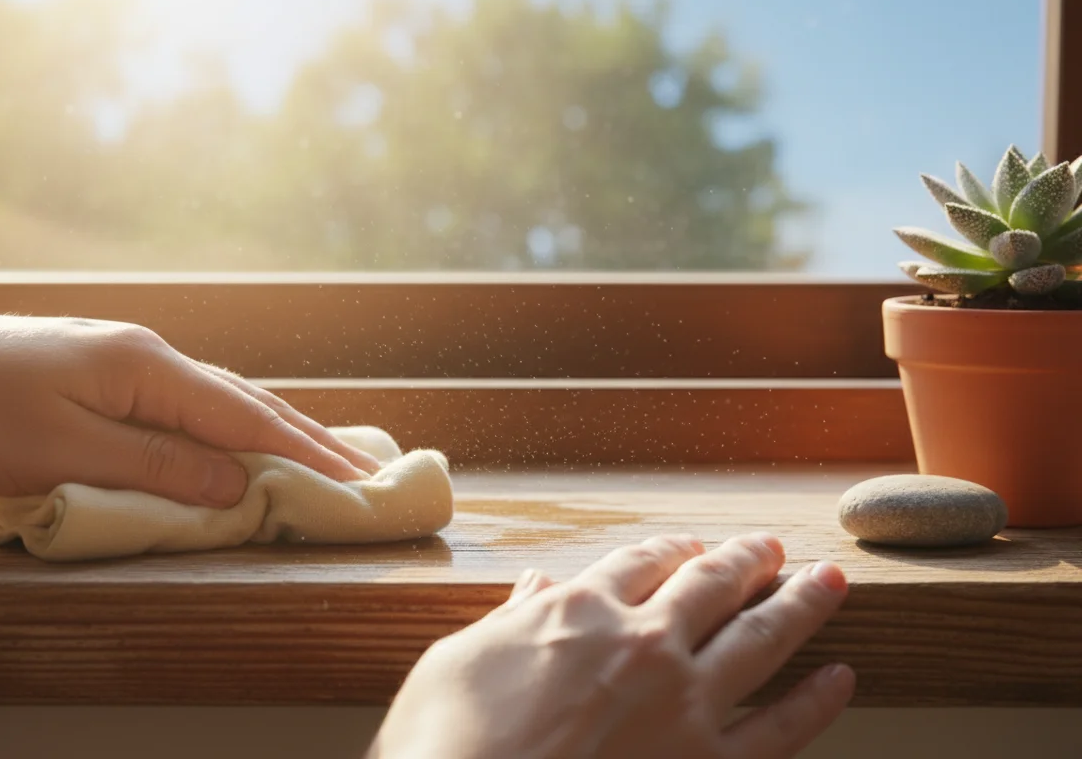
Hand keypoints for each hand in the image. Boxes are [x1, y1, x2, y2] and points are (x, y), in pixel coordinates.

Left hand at [0, 309, 381, 506]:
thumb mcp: (64, 453)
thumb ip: (157, 468)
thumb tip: (241, 485)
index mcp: (147, 368)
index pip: (246, 418)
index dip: (307, 455)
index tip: (361, 484)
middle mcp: (147, 355)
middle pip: (245, 401)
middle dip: (307, 438)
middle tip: (365, 472)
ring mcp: (123, 362)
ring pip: (216, 400)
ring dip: (270, 430)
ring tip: (320, 454)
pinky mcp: (98, 378)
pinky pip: (183, 407)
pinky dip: (224, 429)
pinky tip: (230, 442)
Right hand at [368, 533, 852, 758]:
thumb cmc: (446, 745)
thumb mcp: (456, 664)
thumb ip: (509, 623)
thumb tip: (534, 589)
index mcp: (579, 612)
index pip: (639, 563)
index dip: (670, 551)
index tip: (688, 547)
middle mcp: (643, 644)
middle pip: (711, 585)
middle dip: (746, 561)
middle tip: (771, 548)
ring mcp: (684, 704)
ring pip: (761, 637)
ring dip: (801, 603)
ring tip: (829, 583)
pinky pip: (781, 729)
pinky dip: (817, 700)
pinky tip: (840, 679)